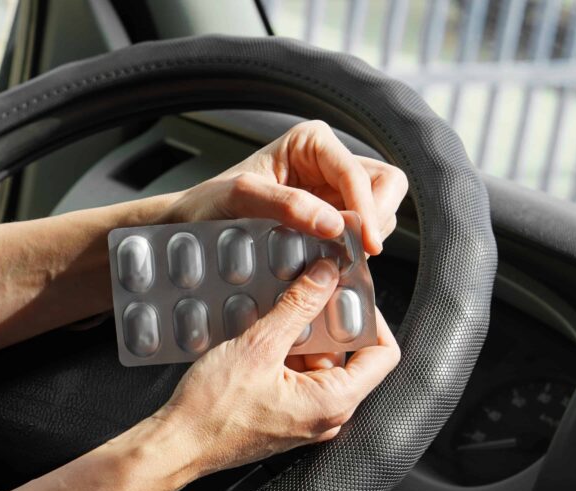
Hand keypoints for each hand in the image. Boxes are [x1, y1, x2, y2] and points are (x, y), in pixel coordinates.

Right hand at [153, 258, 400, 478]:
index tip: (349, 293)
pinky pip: (299, 377)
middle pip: (350, 356)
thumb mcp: (259, 346)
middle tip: (306, 294)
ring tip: (274, 317)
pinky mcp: (285, 417)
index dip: (371, 317)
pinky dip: (286, 354)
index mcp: (333, 402)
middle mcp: (327, 415)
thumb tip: (326, 276)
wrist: (176, 445)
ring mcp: (306, 418)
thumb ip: (298, 307)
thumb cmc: (212, 412)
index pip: (383, 354)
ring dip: (302, 337)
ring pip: (320, 364)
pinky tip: (261, 339)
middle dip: (328, 322)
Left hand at [161, 120, 407, 254]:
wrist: (190, 226)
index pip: (360, 174)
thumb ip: (286, 204)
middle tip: (355, 252)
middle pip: (385, 186)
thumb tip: (333, 223)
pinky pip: (359, 234)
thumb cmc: (208, 204)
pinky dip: (353, 250)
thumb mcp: (240, 197)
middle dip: (375, 219)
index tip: (365, 246)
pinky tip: (330, 262)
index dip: (368, 210)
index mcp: (312, 142)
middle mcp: (328, 162)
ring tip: (333, 257)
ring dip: (363, 237)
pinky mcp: (330, 220)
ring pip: (378, 211)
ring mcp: (332, 192)